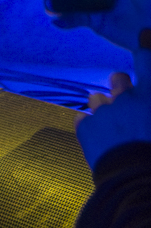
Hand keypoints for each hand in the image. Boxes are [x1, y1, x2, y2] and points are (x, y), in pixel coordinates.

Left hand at [77, 43, 150, 168]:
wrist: (137, 185)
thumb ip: (149, 109)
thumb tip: (144, 112)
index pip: (146, 58)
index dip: (145, 48)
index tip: (143, 42)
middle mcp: (128, 97)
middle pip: (118, 78)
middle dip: (119, 88)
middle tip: (126, 105)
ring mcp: (104, 110)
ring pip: (97, 99)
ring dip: (103, 110)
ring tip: (113, 131)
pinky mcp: (86, 126)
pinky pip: (83, 119)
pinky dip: (90, 128)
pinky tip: (100, 143)